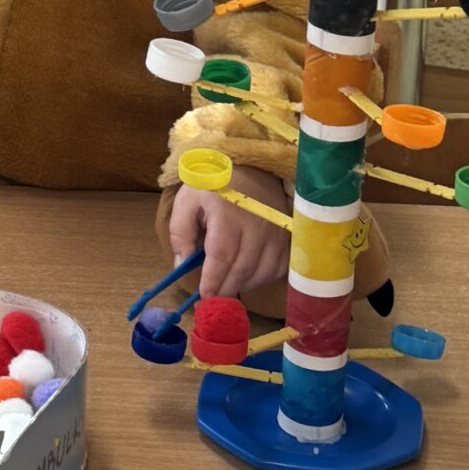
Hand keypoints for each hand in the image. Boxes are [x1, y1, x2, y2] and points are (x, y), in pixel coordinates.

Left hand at [168, 161, 290, 302]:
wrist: (250, 168)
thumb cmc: (213, 186)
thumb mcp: (187, 202)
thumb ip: (181, 233)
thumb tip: (181, 264)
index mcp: (228, 213)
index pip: (222, 255)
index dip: (214, 280)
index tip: (205, 297)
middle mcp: (257, 224)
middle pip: (243, 268)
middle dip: (226, 289)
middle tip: (213, 301)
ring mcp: (276, 231)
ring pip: (262, 272)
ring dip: (243, 286)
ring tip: (227, 288)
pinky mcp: (288, 237)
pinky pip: (278, 268)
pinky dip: (262, 278)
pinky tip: (247, 277)